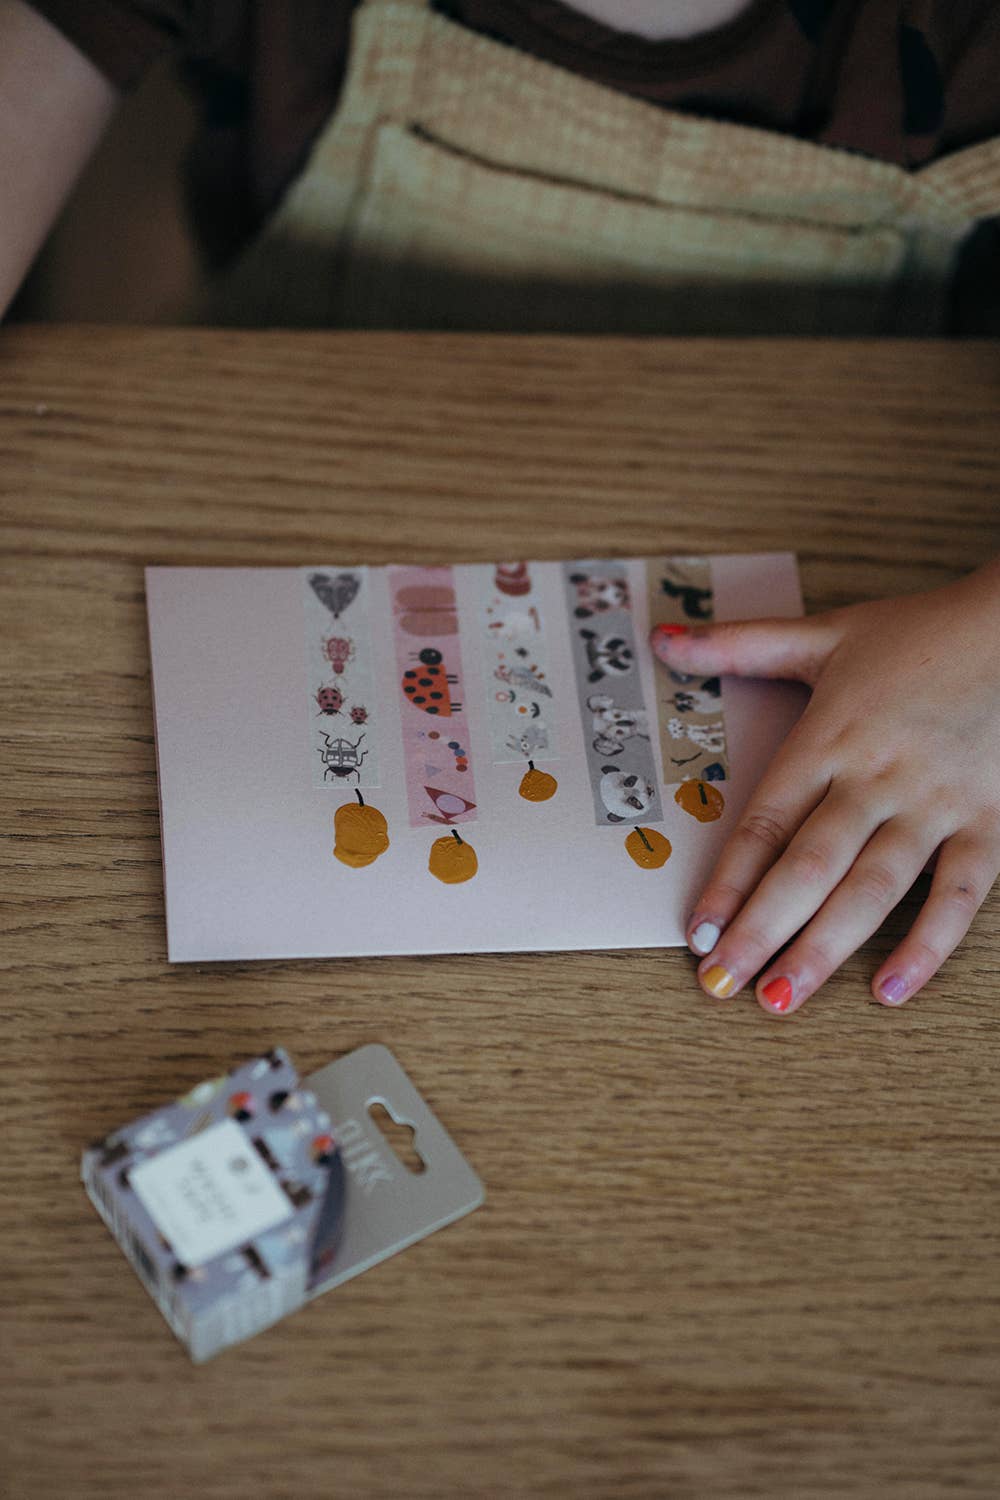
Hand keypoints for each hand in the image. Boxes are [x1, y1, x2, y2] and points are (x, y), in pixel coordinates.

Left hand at [650, 560, 999, 1015]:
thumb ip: (739, 644)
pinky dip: (928, 945)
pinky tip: (890, 989)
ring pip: (871, 890)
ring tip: (781, 999)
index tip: (696, 934)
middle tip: (719, 985)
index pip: (765, 824)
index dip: (727, 883)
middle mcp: (875, 778)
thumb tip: (662, 639)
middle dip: (760, 932)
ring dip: (824, 949)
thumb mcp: (824, 633)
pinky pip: (958, 896)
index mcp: (828, 737)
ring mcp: (934, 805)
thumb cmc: (921, 634)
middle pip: (808, 867)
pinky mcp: (990, 824)